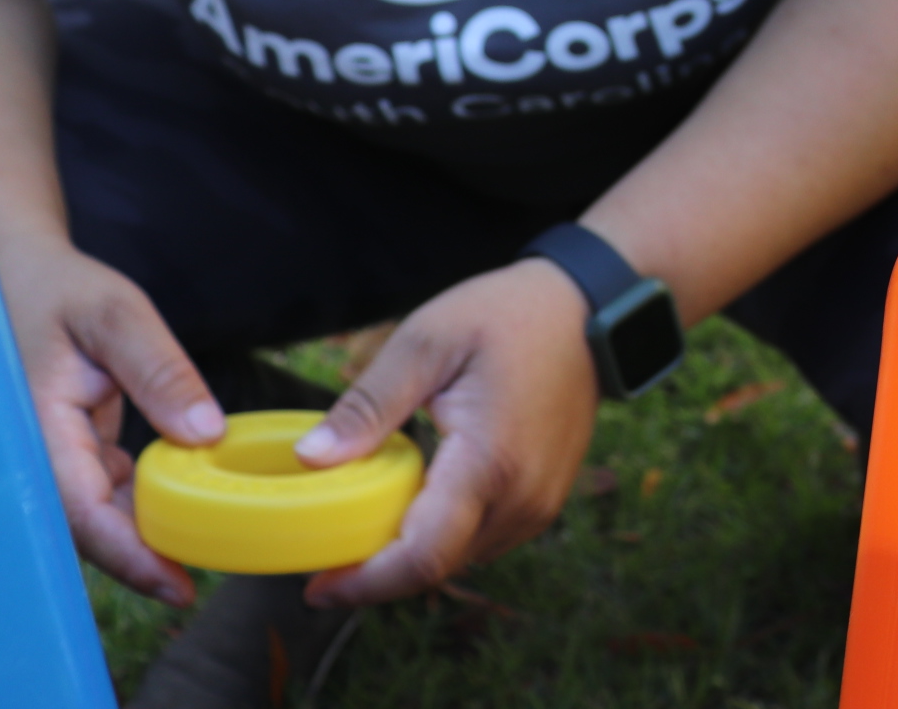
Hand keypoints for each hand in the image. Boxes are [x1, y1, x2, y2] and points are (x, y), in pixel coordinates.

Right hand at [0, 235, 223, 605]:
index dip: (128, 553)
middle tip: (197, 582)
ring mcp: (53, 455)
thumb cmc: (61, 290)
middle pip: (88, 527)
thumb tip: (205, 431)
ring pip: (98, 514)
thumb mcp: (115, 314)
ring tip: (202, 549)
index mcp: (37, 426)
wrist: (16, 274)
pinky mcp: (72, 450)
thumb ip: (158, 370)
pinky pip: (105, 490)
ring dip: (144, 531)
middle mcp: (38, 453)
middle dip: (140, 557)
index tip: (175, 584)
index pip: (81, 510)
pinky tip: (184, 505)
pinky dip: (141, 500)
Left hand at [293, 260, 596, 606]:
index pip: (422, 556)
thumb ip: (369, 404)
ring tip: (368, 519)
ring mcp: (539, 503)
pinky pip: (485, 539)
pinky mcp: (545, 499)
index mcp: (489, 462)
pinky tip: (419, 499)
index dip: (365, 583)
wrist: (586, 309)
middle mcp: (522, 497)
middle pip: (436, 566)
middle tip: (327, 551)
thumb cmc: (506, 315)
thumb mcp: (426, 342)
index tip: (318, 588)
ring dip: (412, 551)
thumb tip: (311, 458)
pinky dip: (444, 534)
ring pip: (460, 557)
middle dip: (378, 571)